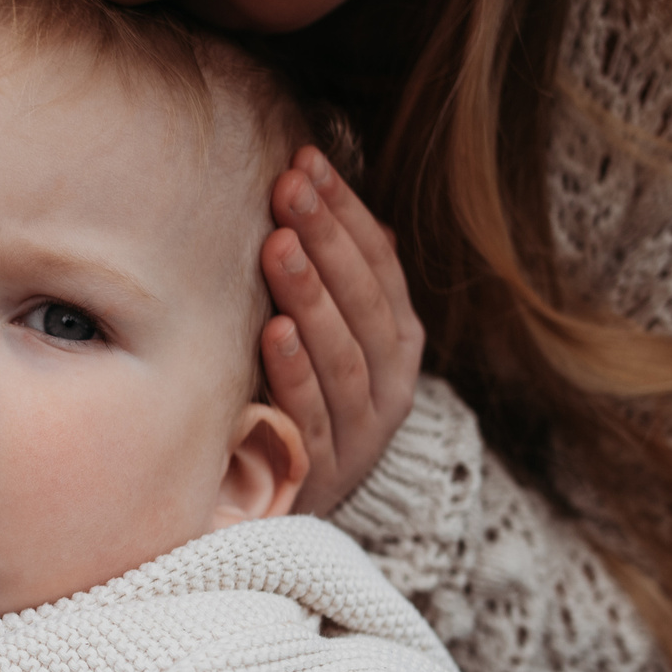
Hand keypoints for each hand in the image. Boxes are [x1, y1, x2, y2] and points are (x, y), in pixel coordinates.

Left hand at [259, 145, 425, 514]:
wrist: (290, 509)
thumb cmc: (300, 401)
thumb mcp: (324, 340)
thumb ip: (331, 278)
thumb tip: (325, 187)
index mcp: (399, 344)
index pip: (379, 267)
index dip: (345, 213)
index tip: (307, 161)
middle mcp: (390, 386)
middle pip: (363, 305)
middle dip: (326, 240)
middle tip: (289, 188)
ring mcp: (359, 432)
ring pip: (342, 356)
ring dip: (311, 297)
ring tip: (278, 246)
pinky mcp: (321, 472)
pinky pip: (311, 416)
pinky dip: (294, 372)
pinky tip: (272, 331)